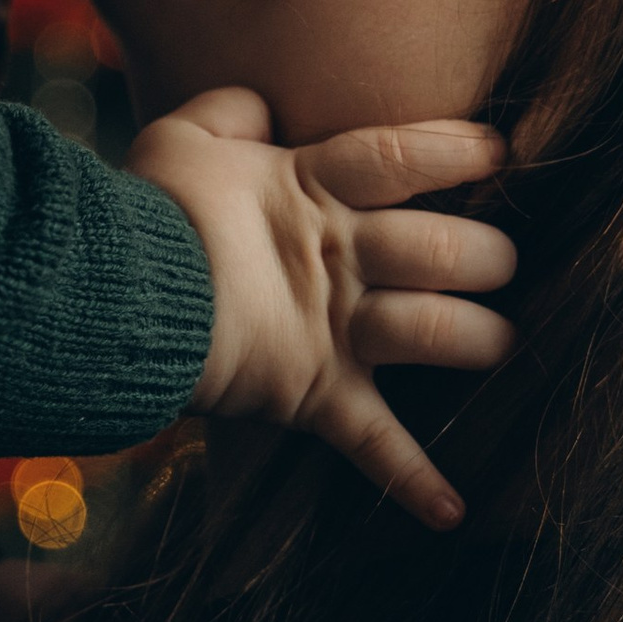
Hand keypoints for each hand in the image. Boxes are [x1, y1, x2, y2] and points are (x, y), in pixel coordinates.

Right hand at [129, 89, 514, 528]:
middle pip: (440, 250)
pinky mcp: (316, 395)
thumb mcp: (180, 138)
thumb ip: (228, 114)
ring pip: (433, 332)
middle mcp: (338, 258)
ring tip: (503, 346)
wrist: (119, 289)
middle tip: (504, 262)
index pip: (400, 157)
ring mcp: (333, 328)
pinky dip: (413, 482)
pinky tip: (452, 514)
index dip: (454, 152)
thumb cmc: (146, 209)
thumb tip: (257, 107)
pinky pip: (374, 445)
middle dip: (485, 256)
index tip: (500, 152)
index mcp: (311, 188)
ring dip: (479, 340)